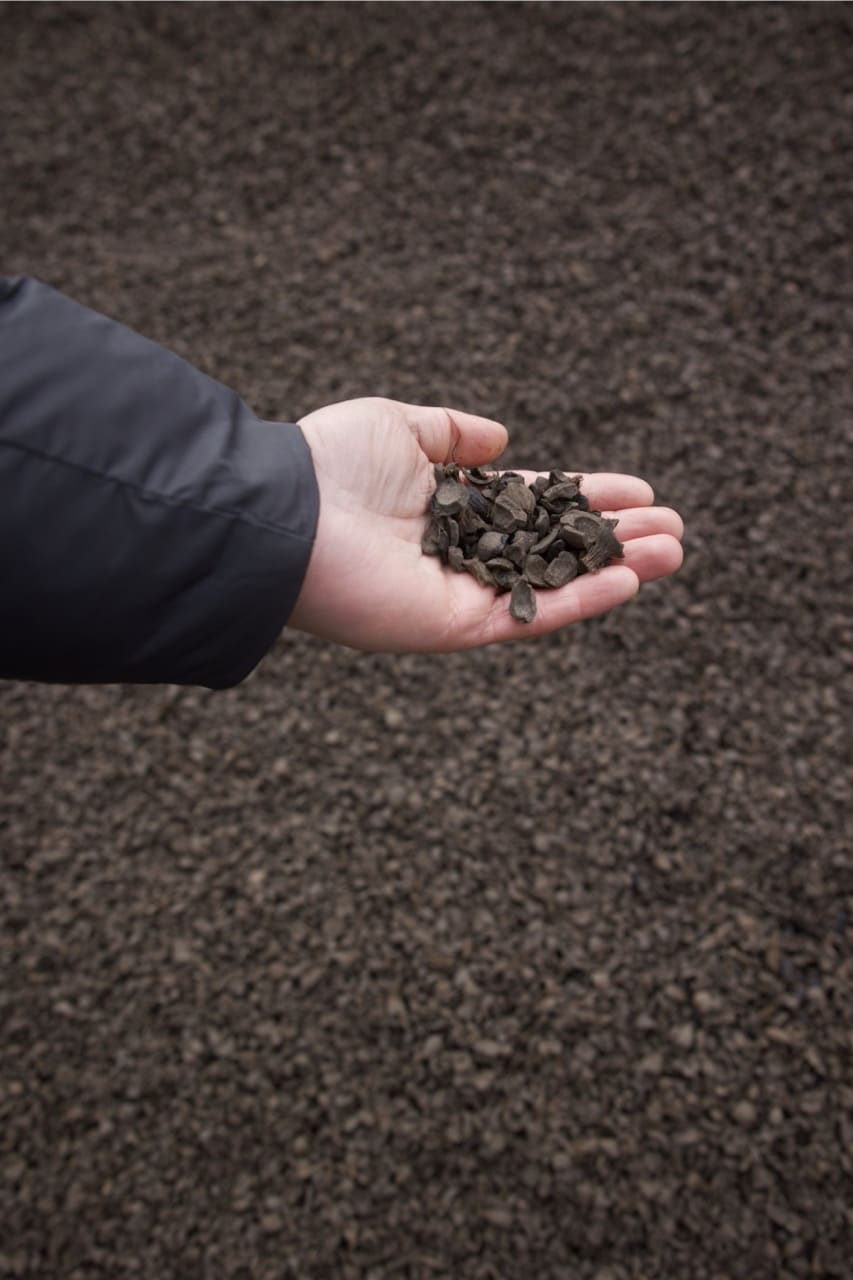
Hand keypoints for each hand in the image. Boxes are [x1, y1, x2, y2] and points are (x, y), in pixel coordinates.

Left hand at [290, 397, 682, 650]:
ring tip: (674, 552)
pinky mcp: (455, 626)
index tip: (638, 490)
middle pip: (555, 549)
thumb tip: (503, 439)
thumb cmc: (330, 464)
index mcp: (450, 508)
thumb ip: (452, 433)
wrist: (286, 512)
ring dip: (616, 571)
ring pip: (554, 585)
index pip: (534, 505)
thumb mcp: (399, 425)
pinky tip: (630, 580)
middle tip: (673, 529)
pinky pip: (530, 616)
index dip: (586, 497)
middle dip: (615, 538)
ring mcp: (461, 594)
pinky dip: (581, 602)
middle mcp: (461, 555)